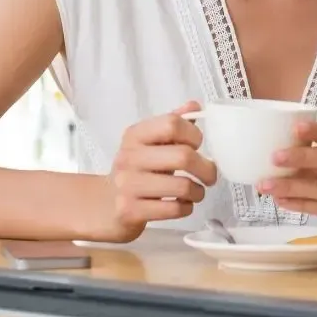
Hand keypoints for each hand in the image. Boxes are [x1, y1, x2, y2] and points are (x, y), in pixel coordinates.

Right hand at [97, 101, 217, 242]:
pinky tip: (182, 204)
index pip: (172, 124)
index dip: (194, 135)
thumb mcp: (151, 143)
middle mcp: (129, 157)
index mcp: (135, 135)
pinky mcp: (129, 211)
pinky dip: (186, 208)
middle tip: (210, 175)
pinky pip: (173, 209)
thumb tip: (194, 105)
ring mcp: (127, 185)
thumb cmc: (138, 170)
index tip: (198, 146)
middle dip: (206, 168)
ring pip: (182, 186)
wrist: (105, 205)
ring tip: (196, 192)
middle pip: (183, 156)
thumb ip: (173, 123)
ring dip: (198, 192)